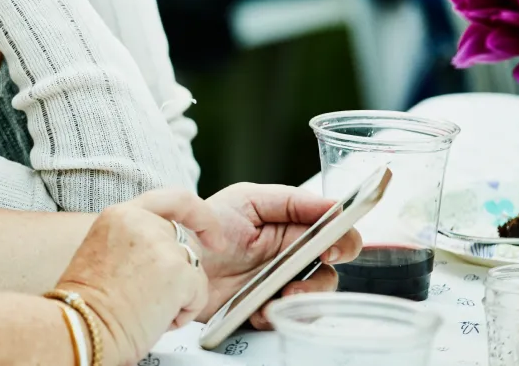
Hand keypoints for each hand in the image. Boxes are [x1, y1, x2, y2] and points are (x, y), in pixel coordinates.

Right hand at [57, 190, 214, 364]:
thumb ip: (135, 241)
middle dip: (184, 270)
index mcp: (120, 215)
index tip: (211, 235)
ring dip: (180, 295)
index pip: (173, 200)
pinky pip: (199, 294)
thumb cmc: (87, 303)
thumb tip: (164, 253)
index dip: (199, 215)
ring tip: (148, 310)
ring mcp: (162, 245)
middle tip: (163, 297)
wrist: (82, 327)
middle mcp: (142, 222)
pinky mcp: (178, 272)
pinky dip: (184, 313)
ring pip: (194, 269)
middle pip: (186, 240)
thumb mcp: (104, 253)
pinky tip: (157, 320)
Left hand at [191, 183, 363, 327]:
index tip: (333, 247)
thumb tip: (333, 206)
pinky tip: (261, 310)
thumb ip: (290, 201)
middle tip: (309, 276)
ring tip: (281, 296)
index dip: (342, 239)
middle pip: (330, 266)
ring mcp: (280, 282)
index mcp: (289, 225)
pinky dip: (279, 315)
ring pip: (315, 295)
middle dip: (326, 273)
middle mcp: (290, 255)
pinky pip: (288, 318)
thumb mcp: (246, 200)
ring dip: (305, 297)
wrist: (176, 258)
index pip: (332, 231)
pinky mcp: (266, 307)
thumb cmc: (207, 226)